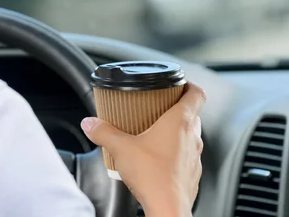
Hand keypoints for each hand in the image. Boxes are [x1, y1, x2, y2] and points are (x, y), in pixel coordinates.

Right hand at [81, 83, 205, 216]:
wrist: (168, 208)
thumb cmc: (153, 177)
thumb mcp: (121, 148)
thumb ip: (104, 132)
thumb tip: (91, 123)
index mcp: (181, 121)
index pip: (197, 93)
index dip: (189, 85)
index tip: (178, 84)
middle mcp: (193, 136)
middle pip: (193, 113)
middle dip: (177, 108)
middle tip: (160, 108)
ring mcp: (195, 156)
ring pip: (191, 135)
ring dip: (177, 132)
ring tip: (156, 134)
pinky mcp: (193, 173)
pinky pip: (188, 156)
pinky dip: (176, 153)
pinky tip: (159, 159)